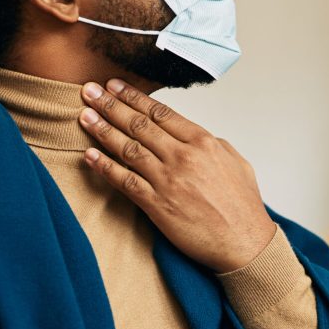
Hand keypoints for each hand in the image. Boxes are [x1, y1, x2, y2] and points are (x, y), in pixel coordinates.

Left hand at [79, 79, 276, 272]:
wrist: (245, 243)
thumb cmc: (243, 206)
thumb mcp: (237, 162)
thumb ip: (213, 145)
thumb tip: (195, 137)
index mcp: (203, 142)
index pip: (161, 112)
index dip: (134, 97)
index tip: (115, 86)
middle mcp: (183, 157)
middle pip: (139, 125)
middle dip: (110, 105)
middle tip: (89, 91)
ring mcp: (168, 180)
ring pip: (128, 148)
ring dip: (102, 130)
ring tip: (84, 116)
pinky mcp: (158, 205)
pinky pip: (125, 181)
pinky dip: (105, 167)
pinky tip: (90, 156)